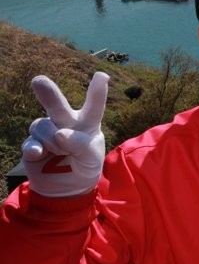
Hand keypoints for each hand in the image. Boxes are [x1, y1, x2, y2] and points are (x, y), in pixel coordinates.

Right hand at [22, 72, 108, 196]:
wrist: (67, 187)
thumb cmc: (85, 166)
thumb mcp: (91, 158)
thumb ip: (81, 145)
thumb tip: (60, 133)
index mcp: (87, 123)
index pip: (94, 107)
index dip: (97, 92)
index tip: (102, 76)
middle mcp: (66, 122)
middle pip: (57, 106)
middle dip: (48, 93)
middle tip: (38, 80)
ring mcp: (48, 132)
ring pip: (43, 127)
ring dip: (52, 142)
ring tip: (61, 153)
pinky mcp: (32, 145)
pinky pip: (30, 143)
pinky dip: (35, 149)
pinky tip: (38, 154)